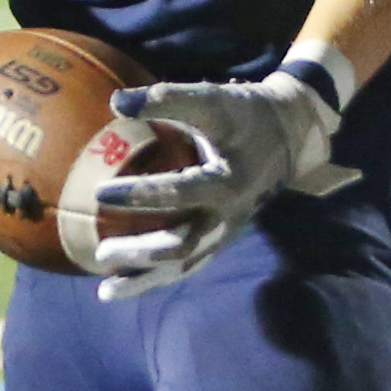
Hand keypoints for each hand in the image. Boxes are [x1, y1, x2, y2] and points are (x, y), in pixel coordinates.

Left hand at [86, 58, 356, 296]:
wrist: (289, 136)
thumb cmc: (244, 114)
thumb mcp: (213, 100)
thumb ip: (167, 99)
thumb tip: (116, 103)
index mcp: (227, 181)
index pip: (180, 193)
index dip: (141, 194)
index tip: (100, 193)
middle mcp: (228, 214)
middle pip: (182, 245)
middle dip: (141, 252)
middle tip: (102, 252)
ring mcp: (226, 231)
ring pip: (184, 264)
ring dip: (146, 279)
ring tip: (106, 291)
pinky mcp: (222, 237)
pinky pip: (189, 265)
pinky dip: (158, 277)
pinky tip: (126, 285)